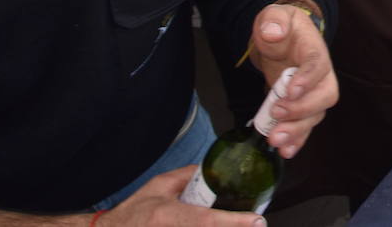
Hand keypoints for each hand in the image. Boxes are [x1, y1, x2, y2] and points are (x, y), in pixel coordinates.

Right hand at [89, 166, 264, 225]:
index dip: (234, 222)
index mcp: (167, 215)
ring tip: (244, 225)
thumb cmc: (134, 212)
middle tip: (255, 225)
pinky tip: (222, 224)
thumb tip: (212, 169)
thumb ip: (187, 176)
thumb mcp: (160, 185)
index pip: (207, 220)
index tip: (256, 221)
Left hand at [247, 3, 337, 158]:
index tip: (291, 91)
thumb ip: (273, 20)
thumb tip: (272, 32)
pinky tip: (285, 151)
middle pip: (325, 95)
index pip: (318, 63)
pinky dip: (297, 140)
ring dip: (297, 130)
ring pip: (315, 115)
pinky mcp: (303, 106)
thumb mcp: (273, 15)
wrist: (282, 39)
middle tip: (276, 114)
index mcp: (313, 49)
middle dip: (302, 109)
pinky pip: (306, 126)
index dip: (308, 78)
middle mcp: (320, 74)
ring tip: (275, 139)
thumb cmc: (279, 26)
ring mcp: (313, 92)